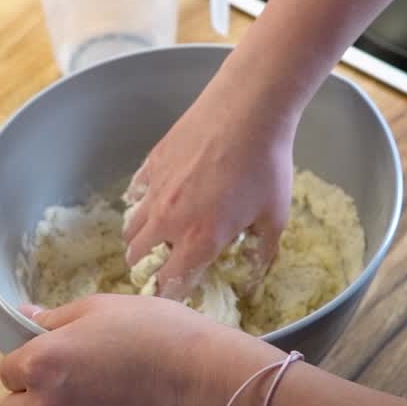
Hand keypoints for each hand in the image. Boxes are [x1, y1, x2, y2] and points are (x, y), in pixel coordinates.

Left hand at [0, 294, 283, 405]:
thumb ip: (57, 317)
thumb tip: (27, 316)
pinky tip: (123, 404)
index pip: (7, 370)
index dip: (28, 356)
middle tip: (64, 373)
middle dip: (29, 394)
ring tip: (103, 386)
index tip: (52, 348)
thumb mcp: (104, 307)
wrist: (208, 382)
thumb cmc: (158, 332)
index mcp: (43, 365)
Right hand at [122, 72, 294, 299]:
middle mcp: (168, 221)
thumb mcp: (275, 217)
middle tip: (159, 266)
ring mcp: (155, 191)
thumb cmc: (267, 165)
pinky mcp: (151, 164)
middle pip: (139, 257)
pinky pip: (135, 194)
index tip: (174, 295)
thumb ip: (261, 254)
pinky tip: (153, 199)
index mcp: (199, 241)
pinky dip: (139, 203)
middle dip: (147, 268)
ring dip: (138, 239)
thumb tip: (253, 279)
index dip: (169, 295)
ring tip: (150, 238)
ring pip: (130, 227)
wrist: (248, 110)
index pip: (170, 284)